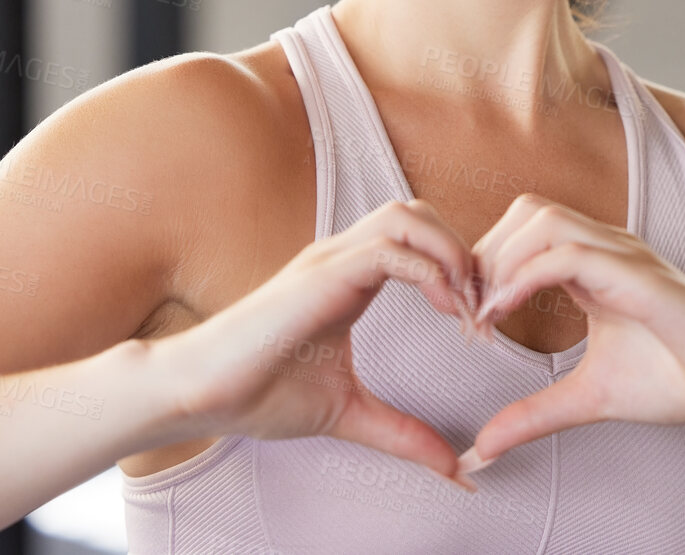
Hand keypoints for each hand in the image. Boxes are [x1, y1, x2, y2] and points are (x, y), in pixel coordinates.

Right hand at [153, 198, 482, 489]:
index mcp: (350, 277)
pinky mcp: (323, 275)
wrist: (200, 393)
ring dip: (450, 253)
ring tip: (466, 307)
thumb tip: (455, 471)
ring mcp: (331, 260)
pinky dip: (431, 271)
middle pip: (420, 212)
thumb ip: (402, 434)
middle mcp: (342, 256)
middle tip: (483, 308)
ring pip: (409, 216)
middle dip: (463, 251)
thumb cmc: (258, 394)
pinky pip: (390, 249)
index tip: (481, 323)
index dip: (459, 270)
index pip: (418, 239)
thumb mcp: (349, 413)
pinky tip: (445, 311)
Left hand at [458, 194, 684, 475]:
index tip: (464, 320)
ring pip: (544, 219)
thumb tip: (484, 447)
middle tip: (464, 313)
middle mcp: (607, 248)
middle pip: (525, 212)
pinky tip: (505, 315)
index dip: (484, 266)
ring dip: (500, 261)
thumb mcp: (589, 398)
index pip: (522, 231)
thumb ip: (535, 413)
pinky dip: (526, 277)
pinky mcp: (641, 277)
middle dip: (483, 256)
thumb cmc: (679, 378)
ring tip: (482, 315)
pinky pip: (571, 254)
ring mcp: (625, 257)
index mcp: (594, 264)